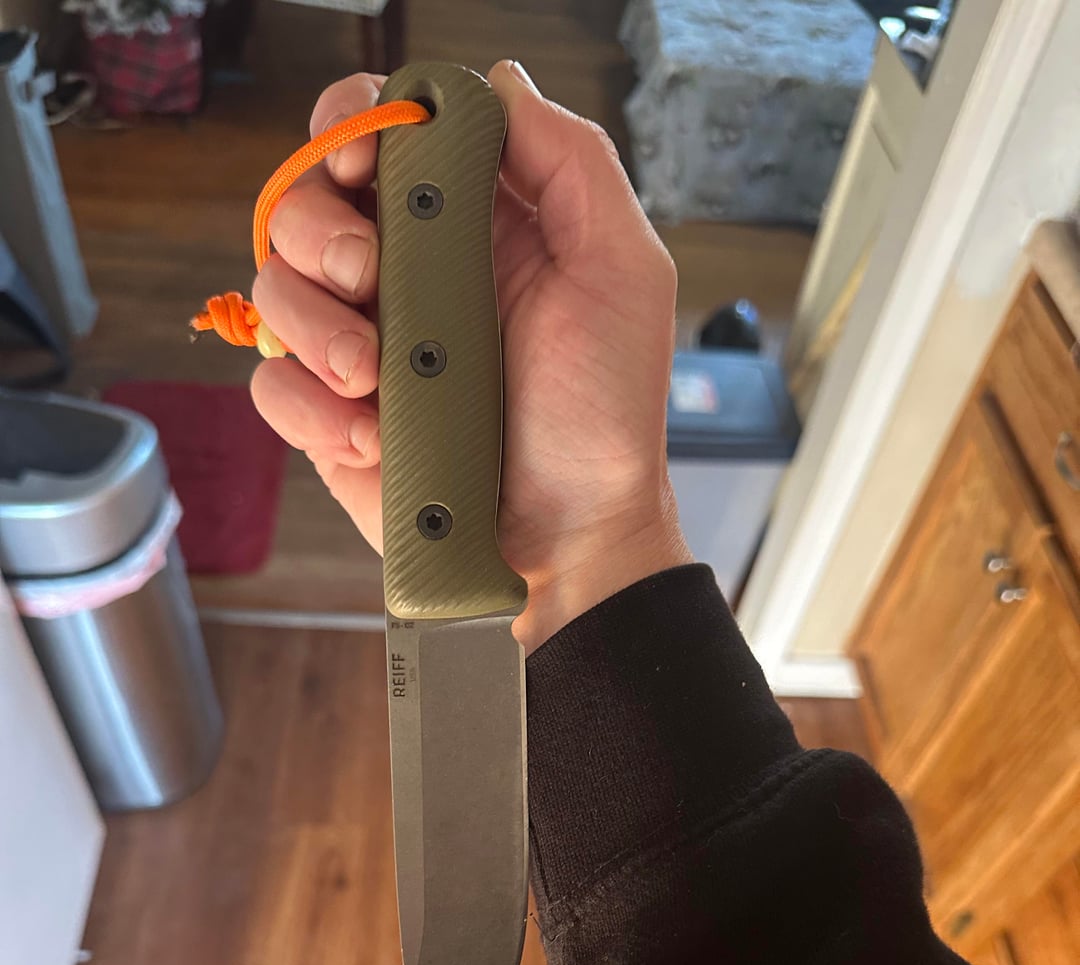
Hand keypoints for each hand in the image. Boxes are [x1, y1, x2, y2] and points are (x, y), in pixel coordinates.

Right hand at [250, 61, 691, 651]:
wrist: (569, 536)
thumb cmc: (603, 414)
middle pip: (303, 203)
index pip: (379, 138)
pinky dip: (309, 406)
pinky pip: (270, 383)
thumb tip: (500, 83)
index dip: (351, 126)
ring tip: (375, 373)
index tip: (361, 156)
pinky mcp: (330, 419)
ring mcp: (360, 348)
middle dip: (318, 227)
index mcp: (465, 227)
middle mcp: (402, 277)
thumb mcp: (621, 272)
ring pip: (272, 288)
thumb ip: (572, 163)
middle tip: (370, 273)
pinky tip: (371, 434)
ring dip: (312, 323)